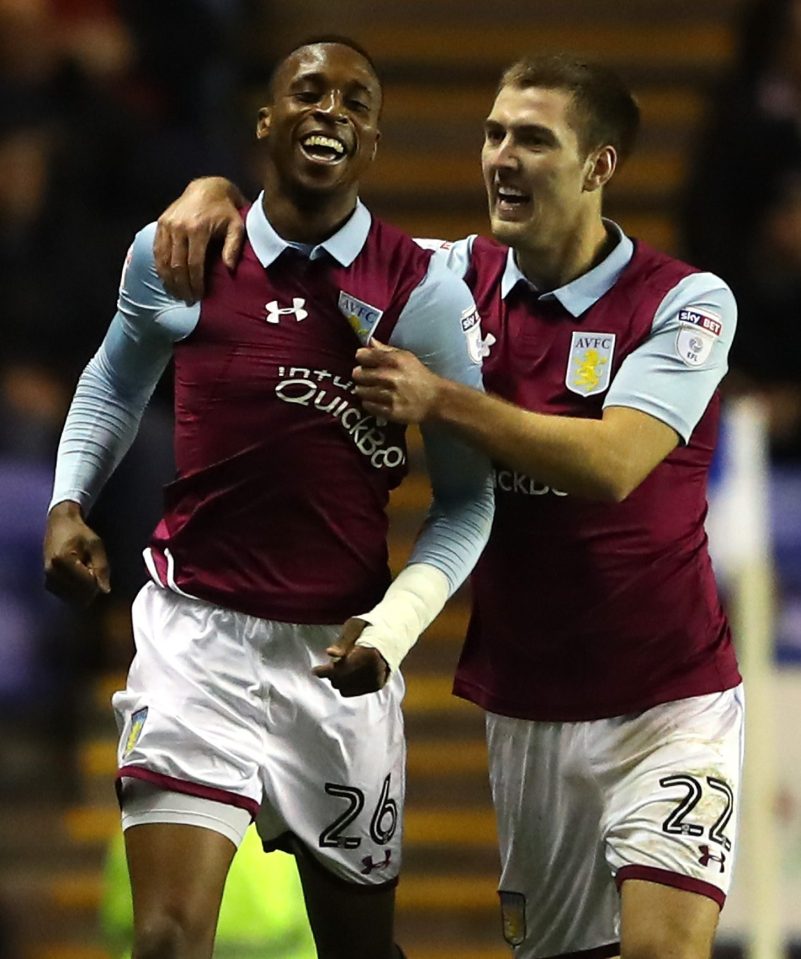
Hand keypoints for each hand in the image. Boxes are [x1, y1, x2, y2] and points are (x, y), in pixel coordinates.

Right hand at [44, 501, 109, 606]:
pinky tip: (78, 577)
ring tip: (84, 571)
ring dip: (84, 589)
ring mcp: (48, 578)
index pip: (86, 583)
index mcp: (62, 560)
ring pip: (73, 597)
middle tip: (92, 569)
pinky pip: (66, 595)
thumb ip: (102, 567)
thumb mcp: (95, 545)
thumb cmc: (80, 533)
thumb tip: (106, 590)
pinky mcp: (48, 583)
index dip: (98, 580)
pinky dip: (76, 591)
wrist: (59, 525)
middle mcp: (51, 572)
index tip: (98, 569)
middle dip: (91, 586)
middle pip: (79, 592)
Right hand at [153, 177, 245, 302]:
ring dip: (169, 279)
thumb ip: (234, 248)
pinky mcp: (161, 223)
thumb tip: (229, 269)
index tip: (199, 296)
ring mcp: (167, 224)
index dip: (195, 283)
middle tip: (187, 300)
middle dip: (182, 285)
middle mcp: (178, 227)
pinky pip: (157, 250)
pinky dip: (160, 266)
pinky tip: (166, 278)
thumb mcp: (237, 226)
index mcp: (197, 229)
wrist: (208, 188)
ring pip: (163, 259)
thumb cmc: (225, 211)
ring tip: (176, 293)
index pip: (193, 264)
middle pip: (177, 265)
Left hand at [312, 618, 389, 696]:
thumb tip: (330, 653)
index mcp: (369, 654)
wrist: (393, 633)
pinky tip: (349, 672)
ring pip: (345, 689)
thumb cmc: (370, 626)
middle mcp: (375, 671)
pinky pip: (352, 692)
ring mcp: (376, 680)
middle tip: (332, 662)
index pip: (341, 669)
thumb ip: (342, 641)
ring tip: (343, 665)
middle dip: (332, 673)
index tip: (314, 670)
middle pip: (341, 681)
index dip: (325, 671)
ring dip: (339, 679)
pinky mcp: (377, 686)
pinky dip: (346, 684)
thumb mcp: (355, 625)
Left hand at [353, 339, 440, 423]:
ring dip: (363, 390)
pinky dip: (369, 403)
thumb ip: (386, 350)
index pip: (364, 356)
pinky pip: (368, 406)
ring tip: (371, 390)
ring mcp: (389, 395)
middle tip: (366, 377)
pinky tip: (376, 400)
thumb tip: (369, 341)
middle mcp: (390, 377)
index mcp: (394, 360)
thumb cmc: (420, 377)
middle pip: (358, 374)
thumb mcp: (406, 358)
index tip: (363, 361)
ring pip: (361, 391)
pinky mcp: (390, 411)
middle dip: (360, 375)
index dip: (361, 358)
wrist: (436, 400)